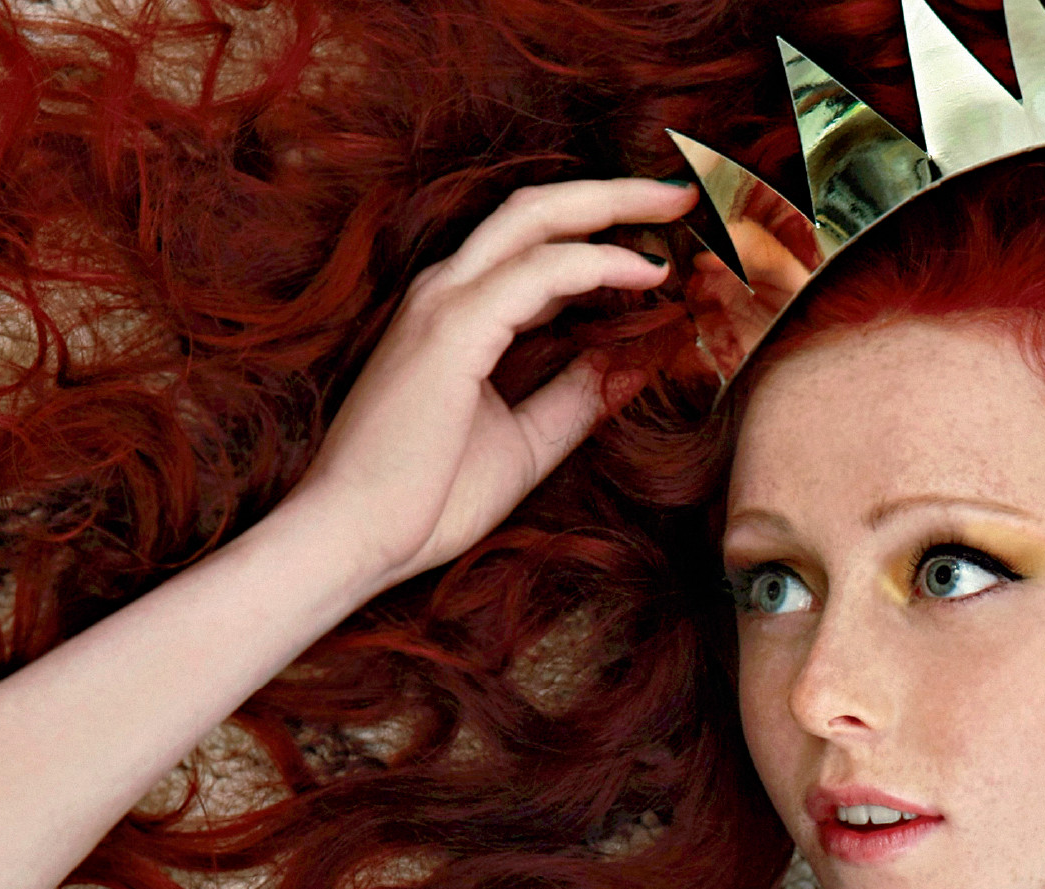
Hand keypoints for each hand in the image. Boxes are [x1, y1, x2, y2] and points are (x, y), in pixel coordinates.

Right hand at [284, 177, 699, 590]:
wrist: (357, 538)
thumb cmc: (426, 499)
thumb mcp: (526, 442)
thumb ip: (576, 399)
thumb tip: (636, 365)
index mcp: (460, 313)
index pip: (538, 248)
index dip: (603, 237)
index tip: (671, 244)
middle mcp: (448, 291)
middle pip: (539, 209)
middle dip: (617, 195)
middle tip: (686, 194)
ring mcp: (445, 303)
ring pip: (538, 219)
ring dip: (616, 209)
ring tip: (682, 210)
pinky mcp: (452, 328)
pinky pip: (540, 272)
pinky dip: (599, 264)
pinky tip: (649, 273)